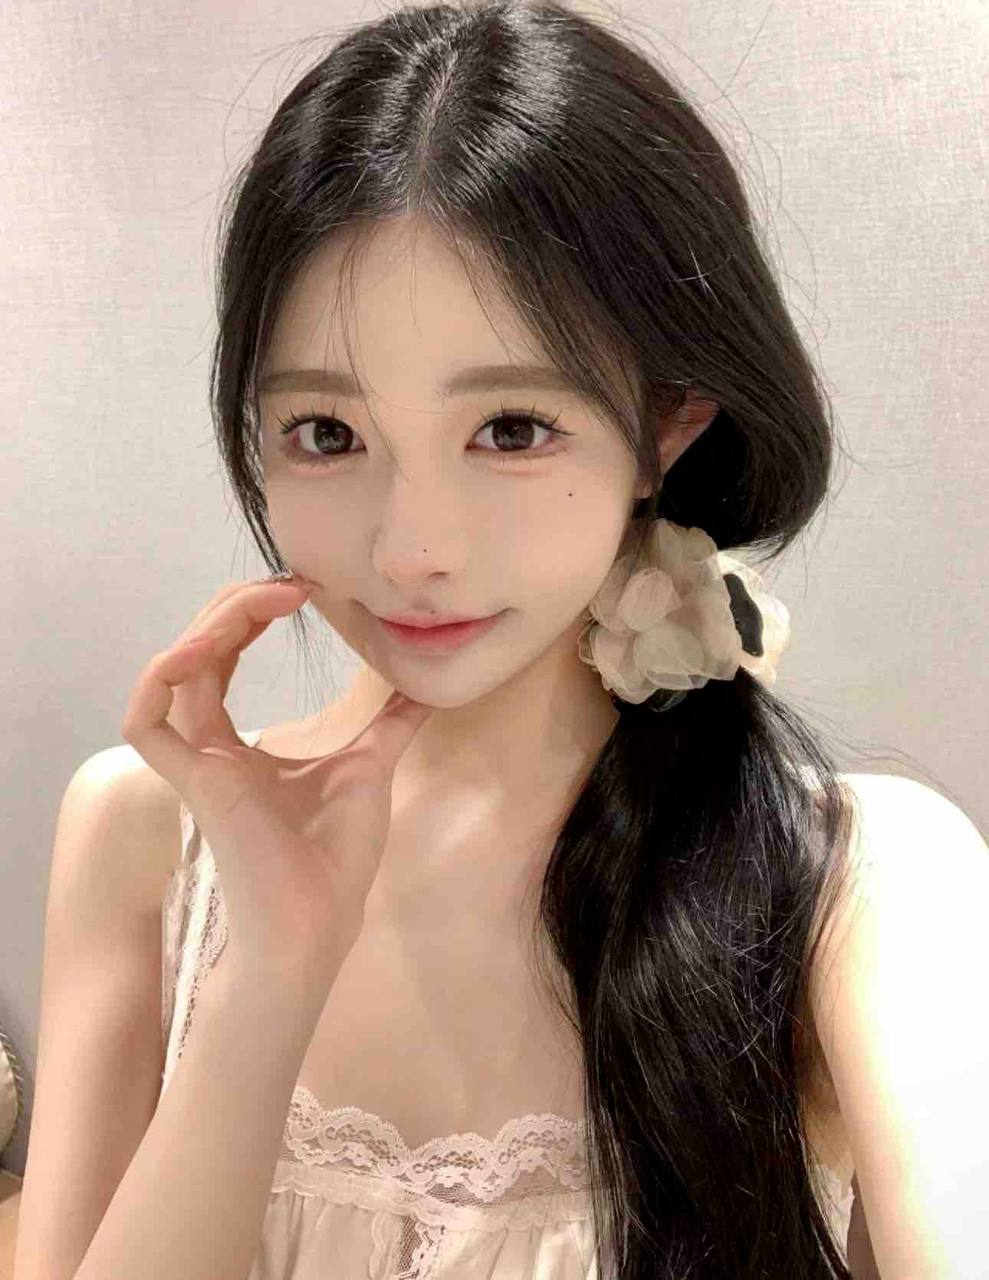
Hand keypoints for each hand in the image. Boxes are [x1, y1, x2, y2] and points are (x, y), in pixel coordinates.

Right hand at [120, 575, 433, 983]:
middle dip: (235, 607)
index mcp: (238, 744)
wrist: (322, 918)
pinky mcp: (192, 782)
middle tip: (289, 586)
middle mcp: (209, 746)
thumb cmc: (336, 854)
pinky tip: (204, 648)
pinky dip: (163, 676)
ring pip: (173, 671)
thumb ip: (391, 721)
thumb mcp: (371, 764)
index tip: (300, 591)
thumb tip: (427, 686)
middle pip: (198, 653)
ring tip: (263, 602)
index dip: (250, 617)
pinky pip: (146, 720)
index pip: (223, 660)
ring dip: (211, 625)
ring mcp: (196, 763)